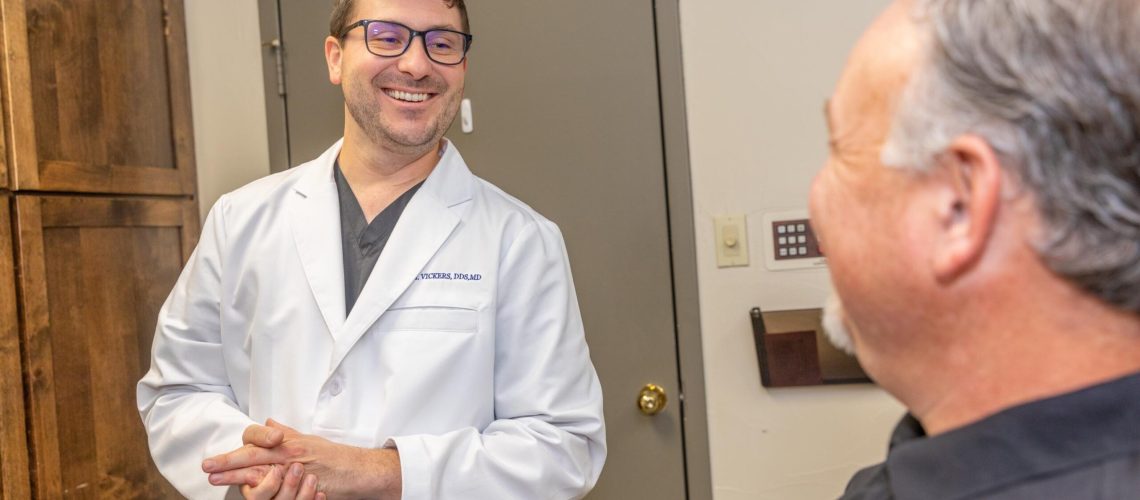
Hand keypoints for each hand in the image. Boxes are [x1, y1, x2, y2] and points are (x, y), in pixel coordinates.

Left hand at [202, 419, 401, 498]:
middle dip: (229, 462)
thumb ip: (287, 433)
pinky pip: (281, 491)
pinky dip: (265, 491)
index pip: (257, 444)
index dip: (235, 451)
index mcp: (290, 443)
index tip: (215, 459)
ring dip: (239, 477)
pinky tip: (251, 493)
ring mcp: (298, 471)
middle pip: (255, 456)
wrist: (360, 471)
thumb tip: (268, 423)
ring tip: (218, 480)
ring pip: (262, 473)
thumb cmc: (335, 457)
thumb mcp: (308, 441)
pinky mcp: (305, 487)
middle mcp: (292, 454)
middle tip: (208, 468)